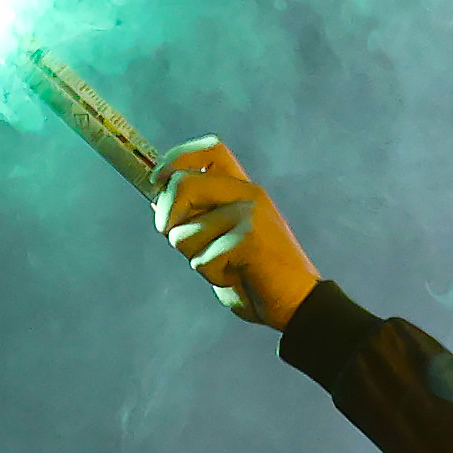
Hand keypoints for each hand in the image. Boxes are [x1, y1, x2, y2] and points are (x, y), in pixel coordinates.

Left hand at [152, 137, 320, 329]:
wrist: (296, 302)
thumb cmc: (255, 273)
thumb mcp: (222, 236)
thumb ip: (197, 215)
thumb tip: (156, 197)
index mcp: (243, 189)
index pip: (210, 149)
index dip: (176, 159)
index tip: (158, 181)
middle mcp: (247, 194)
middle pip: (182, 185)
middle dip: (166, 215)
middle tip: (174, 236)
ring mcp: (249, 215)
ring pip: (184, 231)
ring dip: (194, 256)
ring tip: (227, 265)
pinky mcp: (248, 240)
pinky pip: (202, 258)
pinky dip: (213, 275)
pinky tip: (239, 276)